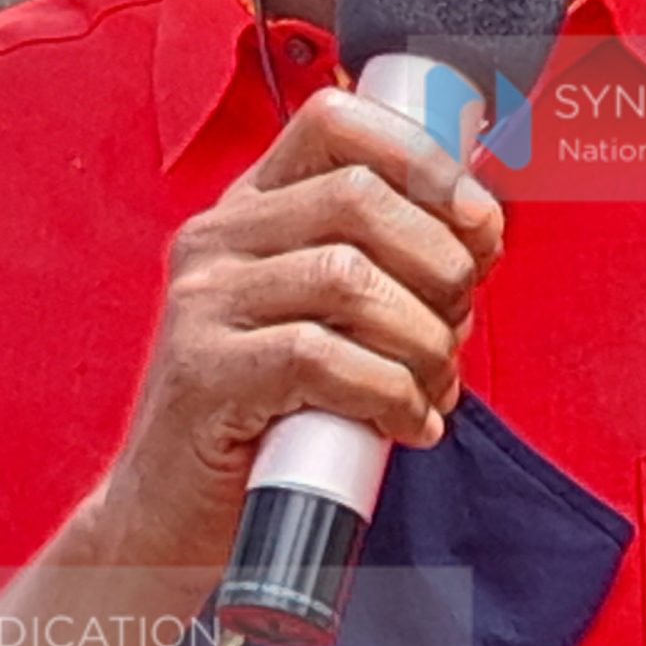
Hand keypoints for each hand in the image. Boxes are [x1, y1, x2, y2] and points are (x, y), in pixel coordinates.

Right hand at [102, 88, 503, 570]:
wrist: (166, 521)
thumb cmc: (264, 421)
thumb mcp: (322, 322)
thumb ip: (381, 270)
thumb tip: (478, 235)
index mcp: (249, 210)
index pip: (334, 125)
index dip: (423, 160)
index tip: (478, 223)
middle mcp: (216, 240)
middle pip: (359, 197)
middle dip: (440, 263)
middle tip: (458, 325)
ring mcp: (202, 303)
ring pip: (350, 279)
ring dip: (424, 340)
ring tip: (434, 385)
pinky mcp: (202, 374)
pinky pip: (322, 358)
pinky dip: (391, 394)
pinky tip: (406, 424)